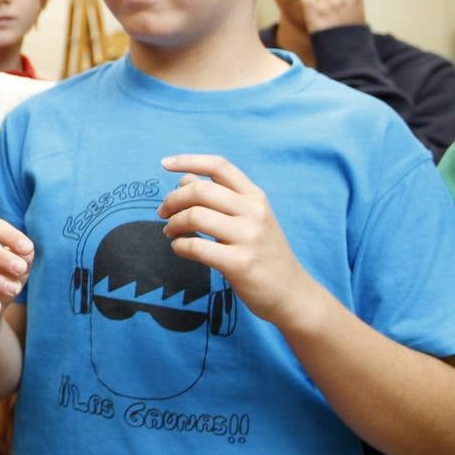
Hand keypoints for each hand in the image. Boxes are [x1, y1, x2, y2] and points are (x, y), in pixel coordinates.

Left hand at [156, 155, 316, 323]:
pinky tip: (180, 248)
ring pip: (195, 216)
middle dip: (172, 199)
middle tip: (163, 213)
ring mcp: (248, 237)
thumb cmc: (263, 254)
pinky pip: (196, 246)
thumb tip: (186, 178)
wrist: (291, 293)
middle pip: (200, 190)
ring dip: (173, 223)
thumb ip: (221, 198)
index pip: (220, 166)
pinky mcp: (239, 263)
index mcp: (256, 197)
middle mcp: (254, 212)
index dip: (189, 161)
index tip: (164, 164)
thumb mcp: (249, 219)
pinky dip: (179, 246)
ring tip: (170, 232)